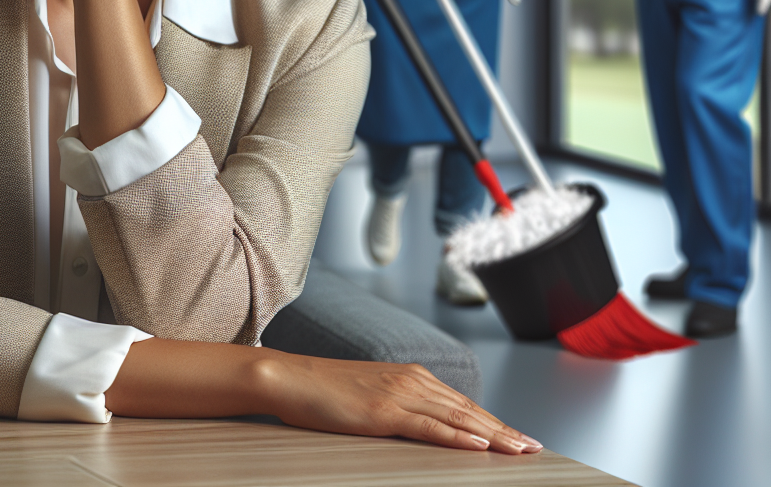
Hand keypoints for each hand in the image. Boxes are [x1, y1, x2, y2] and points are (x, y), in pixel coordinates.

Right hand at [262, 352, 540, 453]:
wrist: (290, 377)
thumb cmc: (323, 391)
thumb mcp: (369, 395)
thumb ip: (398, 404)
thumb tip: (419, 424)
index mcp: (409, 376)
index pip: (461, 403)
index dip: (493, 421)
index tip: (518, 436)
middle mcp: (411, 380)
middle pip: (467, 410)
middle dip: (503, 429)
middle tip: (534, 447)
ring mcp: (399, 394)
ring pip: (457, 417)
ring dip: (492, 435)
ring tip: (520, 449)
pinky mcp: (384, 410)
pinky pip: (429, 426)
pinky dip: (457, 436)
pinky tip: (478, 446)